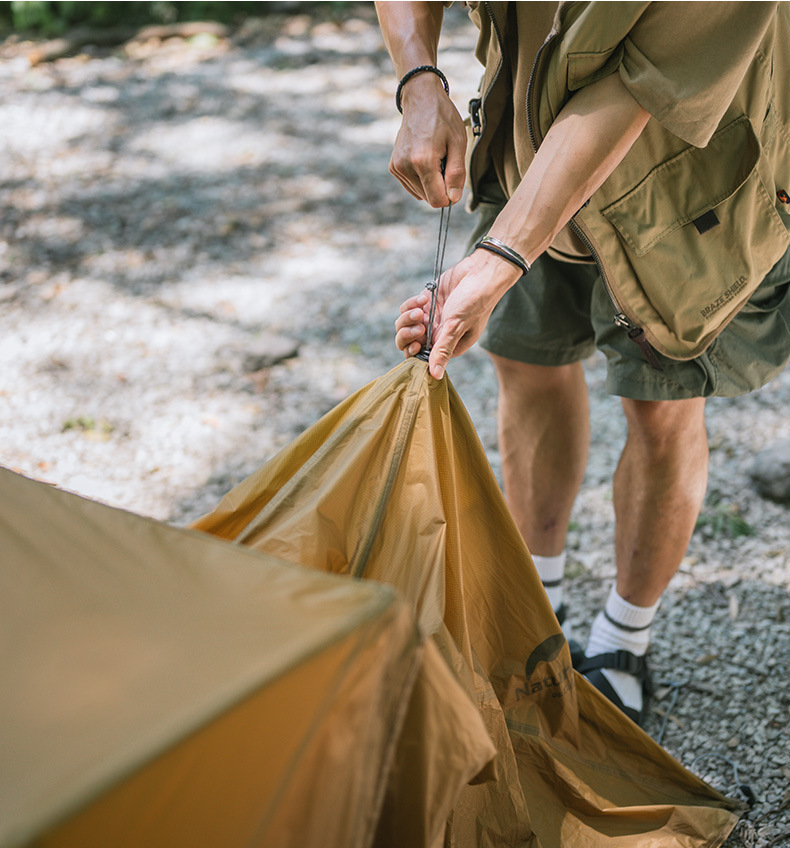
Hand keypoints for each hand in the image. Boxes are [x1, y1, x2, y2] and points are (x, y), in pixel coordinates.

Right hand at [390, 73, 466, 207]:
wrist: (420, 99)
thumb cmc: (442, 118)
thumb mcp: (458, 143)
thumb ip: (456, 174)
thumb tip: (453, 199)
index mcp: (423, 161)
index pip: (437, 200)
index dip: (450, 195)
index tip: (453, 179)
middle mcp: (406, 166)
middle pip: (429, 198)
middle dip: (440, 186)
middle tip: (443, 160)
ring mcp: (397, 167)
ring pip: (421, 194)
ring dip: (431, 181)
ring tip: (433, 157)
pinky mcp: (393, 167)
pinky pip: (412, 186)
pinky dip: (421, 179)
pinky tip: (423, 159)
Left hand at [395, 250, 521, 378]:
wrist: (480, 271)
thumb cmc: (474, 301)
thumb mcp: (457, 327)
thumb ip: (443, 350)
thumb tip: (436, 376)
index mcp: (448, 346)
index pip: (421, 359)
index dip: (414, 353)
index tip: (418, 343)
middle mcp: (437, 335)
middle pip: (408, 344)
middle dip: (408, 336)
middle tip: (420, 326)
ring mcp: (430, 318)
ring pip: (404, 326)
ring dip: (408, 318)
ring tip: (421, 310)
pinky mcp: (425, 303)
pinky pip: (407, 309)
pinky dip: (411, 304)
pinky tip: (425, 298)